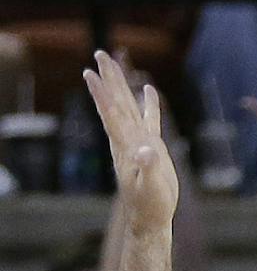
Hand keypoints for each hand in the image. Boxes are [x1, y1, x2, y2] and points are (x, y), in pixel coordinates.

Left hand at [83, 52, 178, 230]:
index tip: (91, 74)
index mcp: (126, 146)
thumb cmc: (150, 205)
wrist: (151, 216)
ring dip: (121, 85)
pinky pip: (150, 118)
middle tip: (99, 54)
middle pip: (117, 102)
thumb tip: (146, 151)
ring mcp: (139, 140)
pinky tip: (149, 89)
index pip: (112, 115)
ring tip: (113, 63)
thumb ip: (148, 169)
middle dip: (109, 79)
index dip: (102, 95)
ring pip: (128, 106)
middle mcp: (128, 139)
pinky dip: (149, 103)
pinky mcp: (151, 146)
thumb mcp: (150, 188)